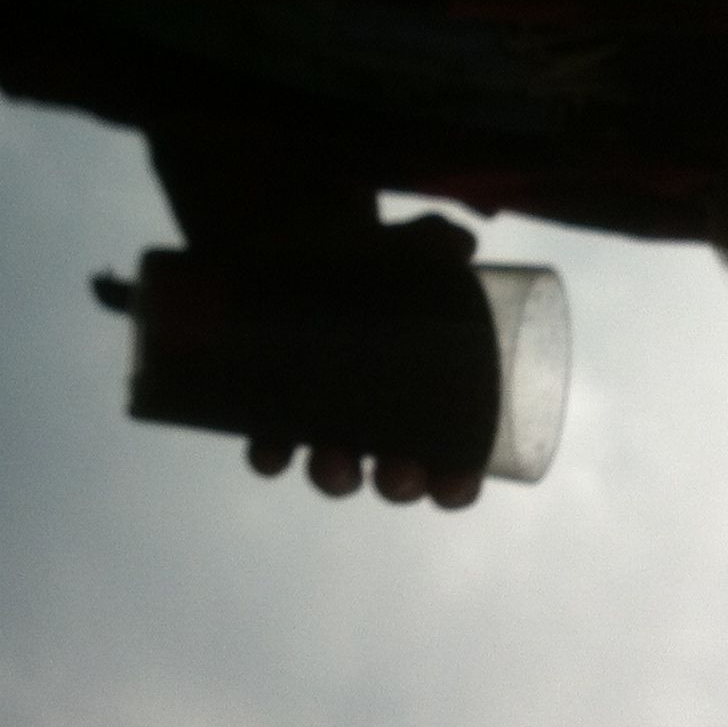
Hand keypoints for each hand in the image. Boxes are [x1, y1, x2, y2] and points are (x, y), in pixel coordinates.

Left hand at [244, 210, 487, 507]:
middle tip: (398, 473)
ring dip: (335, 475)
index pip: (449, 463)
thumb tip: (457, 243)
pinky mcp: (274, 407)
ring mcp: (325, 419)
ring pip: (333, 469)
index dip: (454, 484)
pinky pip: (271, 449)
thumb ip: (431, 242)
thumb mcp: (401, 247)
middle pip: (393, 476)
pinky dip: (270, 455)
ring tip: (333, 461)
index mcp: (426, 402)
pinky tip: (270, 451)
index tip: (454, 484)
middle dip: (397, 483)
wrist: (296, 243)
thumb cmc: (371, 259)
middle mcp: (378, 423)